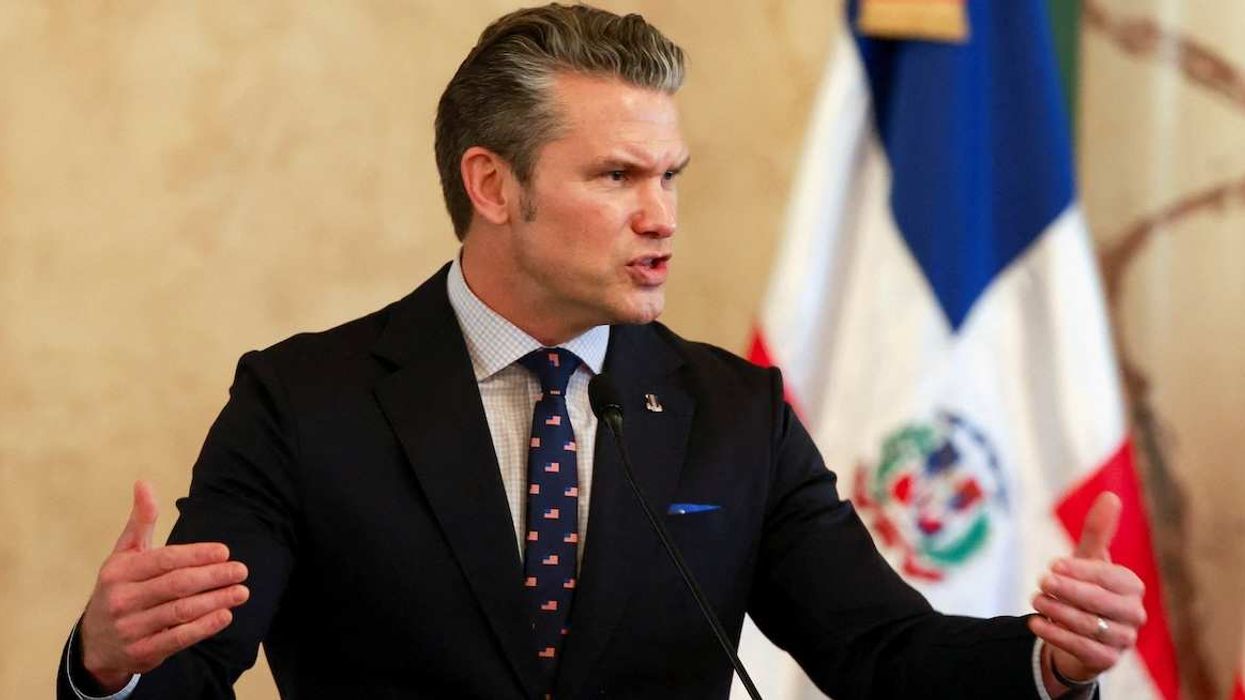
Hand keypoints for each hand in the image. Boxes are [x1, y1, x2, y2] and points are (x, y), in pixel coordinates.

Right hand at [78, 481, 249, 691]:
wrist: (95, 643)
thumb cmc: (119, 589)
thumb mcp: (124, 555)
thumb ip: (140, 522)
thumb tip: (144, 482)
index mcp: (119, 571)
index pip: (164, 560)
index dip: (196, 555)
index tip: (225, 551)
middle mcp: (122, 599)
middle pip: (176, 585)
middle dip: (213, 576)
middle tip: (241, 571)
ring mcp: (131, 628)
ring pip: (180, 611)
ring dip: (215, 600)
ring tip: (241, 592)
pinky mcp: (142, 652)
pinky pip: (177, 638)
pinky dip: (203, 627)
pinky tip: (225, 615)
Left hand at [1028, 492, 1146, 691]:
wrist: (1075, 634)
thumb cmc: (1084, 589)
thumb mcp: (1088, 560)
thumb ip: (1098, 531)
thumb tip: (1110, 496)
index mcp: (1131, 587)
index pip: (1110, 578)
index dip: (1082, 571)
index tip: (1053, 565)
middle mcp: (1133, 614)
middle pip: (1102, 603)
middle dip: (1070, 591)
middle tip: (1041, 581)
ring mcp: (1123, 640)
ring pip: (1091, 626)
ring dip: (1059, 612)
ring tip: (1035, 600)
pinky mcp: (1107, 661)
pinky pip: (1082, 649)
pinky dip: (1056, 635)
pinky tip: (1035, 623)